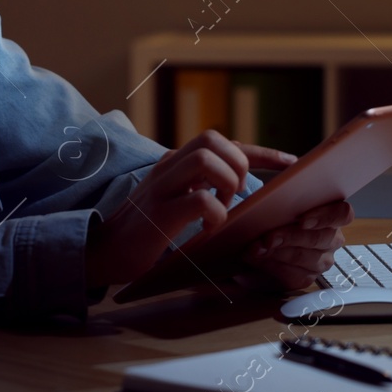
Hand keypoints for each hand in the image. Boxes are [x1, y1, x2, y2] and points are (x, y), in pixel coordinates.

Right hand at [85, 131, 295, 288]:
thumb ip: (200, 191)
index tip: (289, 162)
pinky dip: (214, 214)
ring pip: (206, 160)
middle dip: (237, 163)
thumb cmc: (145, 233)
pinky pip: (198, 200)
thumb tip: (240, 196)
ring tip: (222, 208)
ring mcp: (161, 188)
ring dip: (226, 184)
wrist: (102, 252)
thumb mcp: (175, 203)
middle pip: (212, 139)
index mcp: (175, 164)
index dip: (260, 151)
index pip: (223, 144)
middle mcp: (168, 168)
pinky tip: (209, 229)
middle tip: (236, 194)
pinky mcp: (159, 213)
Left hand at [239, 199, 352, 291]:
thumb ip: (284, 199)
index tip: (303, 221)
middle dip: (289, 237)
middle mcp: (332, 239)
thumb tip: (275, 201)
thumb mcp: (281, 202)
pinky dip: (271, 265)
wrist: (260, 238)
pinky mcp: (307, 278)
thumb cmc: (275, 214)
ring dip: (276, 252)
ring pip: (303, 257)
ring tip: (255, 248)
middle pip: (318, 238)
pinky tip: (257, 258)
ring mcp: (322, 261)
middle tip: (266, 237)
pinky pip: (292, 275)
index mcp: (333, 214)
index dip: (325, 216)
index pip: (342, 213)